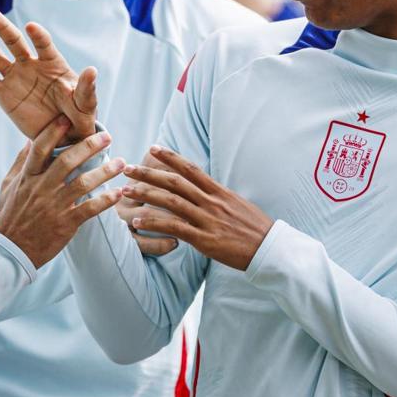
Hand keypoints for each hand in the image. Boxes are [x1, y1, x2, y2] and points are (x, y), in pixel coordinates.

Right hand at [0, 9, 96, 141]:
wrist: (62, 136)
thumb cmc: (79, 117)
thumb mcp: (85, 105)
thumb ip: (86, 89)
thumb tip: (91, 70)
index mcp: (53, 64)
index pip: (44, 45)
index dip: (38, 36)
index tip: (31, 27)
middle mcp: (31, 65)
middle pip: (14, 42)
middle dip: (2, 28)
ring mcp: (15, 77)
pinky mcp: (3, 93)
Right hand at [0, 117, 124, 267]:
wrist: (11, 250)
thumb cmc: (9, 215)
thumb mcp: (8, 185)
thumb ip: (20, 162)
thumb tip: (28, 139)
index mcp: (27, 177)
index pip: (40, 149)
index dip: (54, 132)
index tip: (69, 119)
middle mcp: (41, 188)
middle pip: (68, 161)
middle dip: (89, 147)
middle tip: (107, 137)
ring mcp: (54, 206)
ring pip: (83, 183)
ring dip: (104, 171)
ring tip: (120, 163)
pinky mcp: (65, 224)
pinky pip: (89, 208)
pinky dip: (105, 200)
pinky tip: (119, 192)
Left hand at [121, 146, 271, 270]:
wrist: (271, 249)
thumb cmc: (255, 229)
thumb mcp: (237, 205)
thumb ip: (218, 197)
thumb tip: (205, 190)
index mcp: (219, 191)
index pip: (190, 168)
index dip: (170, 157)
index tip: (153, 148)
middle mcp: (211, 201)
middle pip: (174, 181)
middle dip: (148, 173)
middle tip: (127, 168)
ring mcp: (207, 219)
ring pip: (170, 201)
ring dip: (145, 194)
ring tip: (125, 191)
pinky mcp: (205, 239)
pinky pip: (174, 227)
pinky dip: (154, 222)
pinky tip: (137, 221)